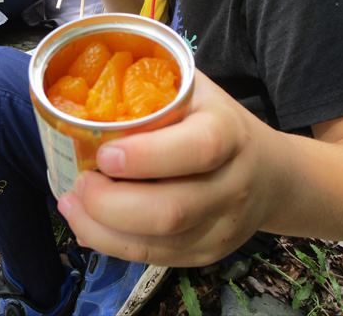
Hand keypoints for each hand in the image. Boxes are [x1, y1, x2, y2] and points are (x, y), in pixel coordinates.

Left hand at [57, 71, 277, 266]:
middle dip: (109, 204)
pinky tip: (89, 225)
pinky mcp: (208, 253)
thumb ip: (152, 84)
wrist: (270, 174)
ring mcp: (223, 226)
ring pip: (158, 244)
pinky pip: (155, 258)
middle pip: (170, 211)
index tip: (103, 154)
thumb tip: (85, 83)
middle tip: (79, 183)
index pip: (198, 149)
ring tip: (72, 204)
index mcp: (229, 133)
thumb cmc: (216, 122)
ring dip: (101, 229)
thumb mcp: (194, 89)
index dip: (146, 156)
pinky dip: (113, 244)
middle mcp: (232, 185)